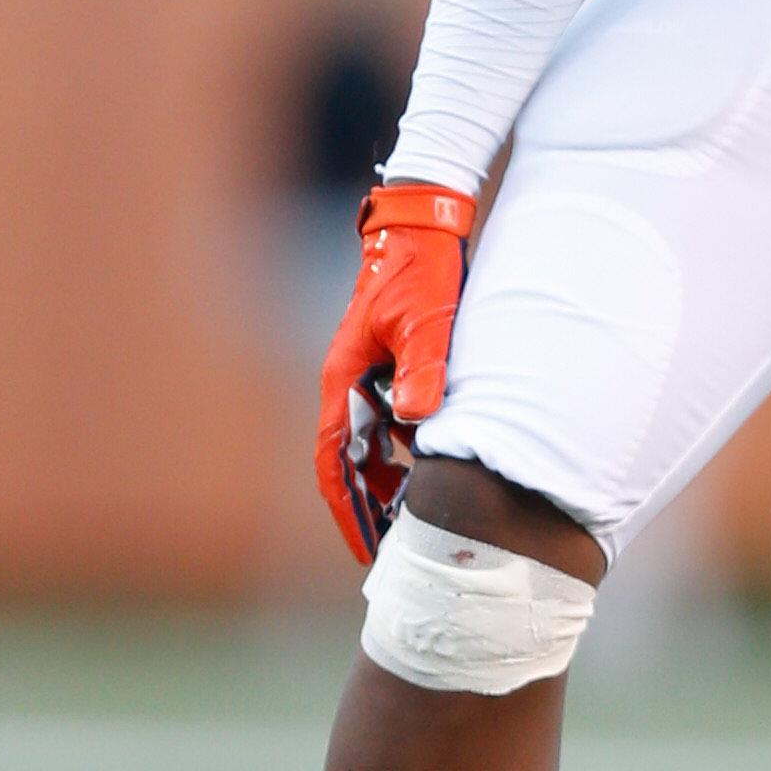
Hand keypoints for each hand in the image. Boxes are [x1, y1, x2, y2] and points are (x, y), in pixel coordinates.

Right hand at [314, 181, 475, 563]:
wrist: (424, 222)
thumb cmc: (420, 269)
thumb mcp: (427, 320)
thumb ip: (424, 370)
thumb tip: (418, 424)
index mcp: (343, 378)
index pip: (333, 460)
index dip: (348, 508)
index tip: (366, 548)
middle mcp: (349, 382)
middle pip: (351, 460)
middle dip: (369, 505)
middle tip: (398, 548)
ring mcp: (369, 374)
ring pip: (374, 442)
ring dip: (391, 479)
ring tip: (421, 519)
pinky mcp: (392, 364)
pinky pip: (393, 419)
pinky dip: (409, 447)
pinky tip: (437, 465)